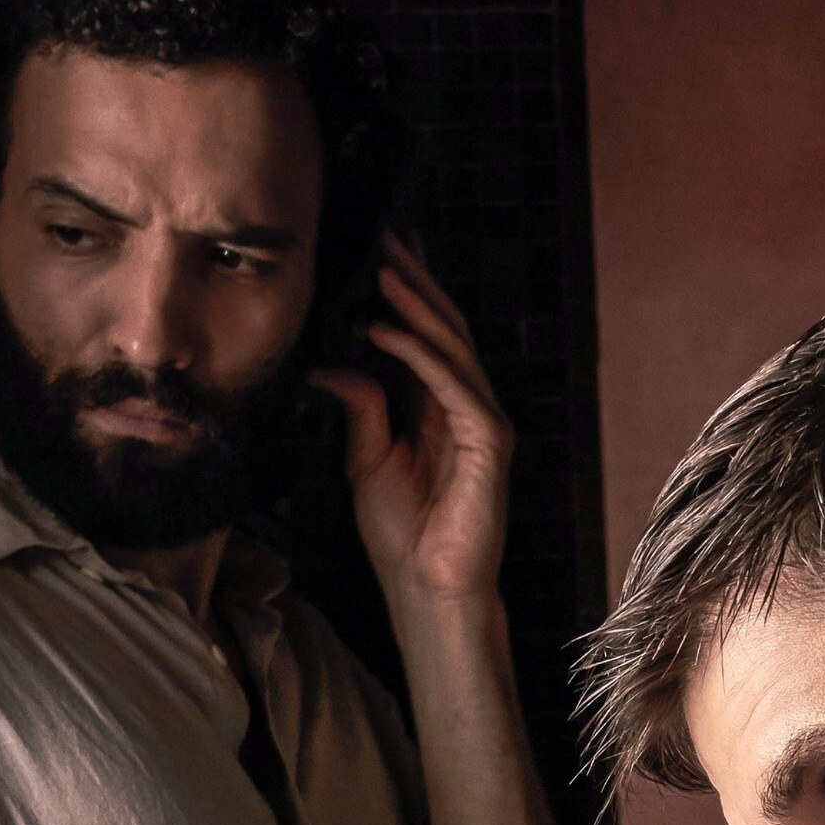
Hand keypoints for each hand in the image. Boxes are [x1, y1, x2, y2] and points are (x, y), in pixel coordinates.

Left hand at [310, 231, 513, 610]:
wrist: (429, 590)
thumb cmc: (403, 536)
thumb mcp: (366, 461)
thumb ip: (361, 408)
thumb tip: (334, 364)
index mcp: (437, 408)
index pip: (423, 335)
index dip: (406, 291)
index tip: (380, 246)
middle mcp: (465, 406)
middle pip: (442, 328)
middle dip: (413, 280)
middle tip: (383, 234)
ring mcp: (482, 421)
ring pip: (451, 347)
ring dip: (415, 304)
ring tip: (382, 267)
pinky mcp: (490, 443)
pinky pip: (453, 386)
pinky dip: (419, 355)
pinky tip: (385, 330)